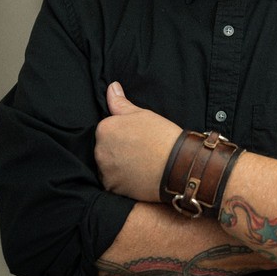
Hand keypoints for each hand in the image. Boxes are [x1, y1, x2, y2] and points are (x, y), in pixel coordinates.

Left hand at [95, 82, 181, 201]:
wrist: (177, 166)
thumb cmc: (162, 136)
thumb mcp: (142, 114)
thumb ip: (121, 103)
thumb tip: (111, 87)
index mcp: (105, 129)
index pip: (108, 129)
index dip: (124, 132)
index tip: (138, 136)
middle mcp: (99, 150)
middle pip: (105, 147)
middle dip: (118, 148)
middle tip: (140, 149)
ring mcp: (105, 170)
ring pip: (108, 165)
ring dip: (118, 164)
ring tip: (140, 163)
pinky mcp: (112, 188)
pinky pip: (113, 182)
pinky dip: (123, 179)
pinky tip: (138, 174)